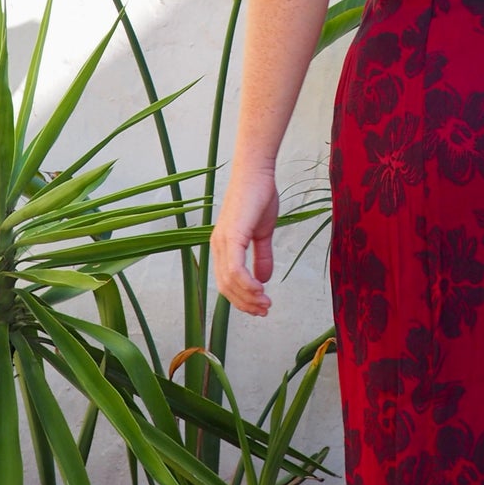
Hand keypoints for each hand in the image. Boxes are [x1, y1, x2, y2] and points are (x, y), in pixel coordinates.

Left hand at [210, 165, 279, 315]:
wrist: (257, 174)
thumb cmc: (259, 197)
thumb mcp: (263, 233)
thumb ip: (262, 256)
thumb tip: (263, 280)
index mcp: (223, 246)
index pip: (227, 282)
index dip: (242, 299)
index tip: (260, 306)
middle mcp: (218, 246)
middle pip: (226, 287)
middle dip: (245, 303)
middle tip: (264, 310)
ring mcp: (222, 242)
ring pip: (230, 282)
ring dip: (248, 297)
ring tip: (265, 303)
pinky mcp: (231, 236)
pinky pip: (236, 269)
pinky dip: (247, 284)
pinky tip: (260, 289)